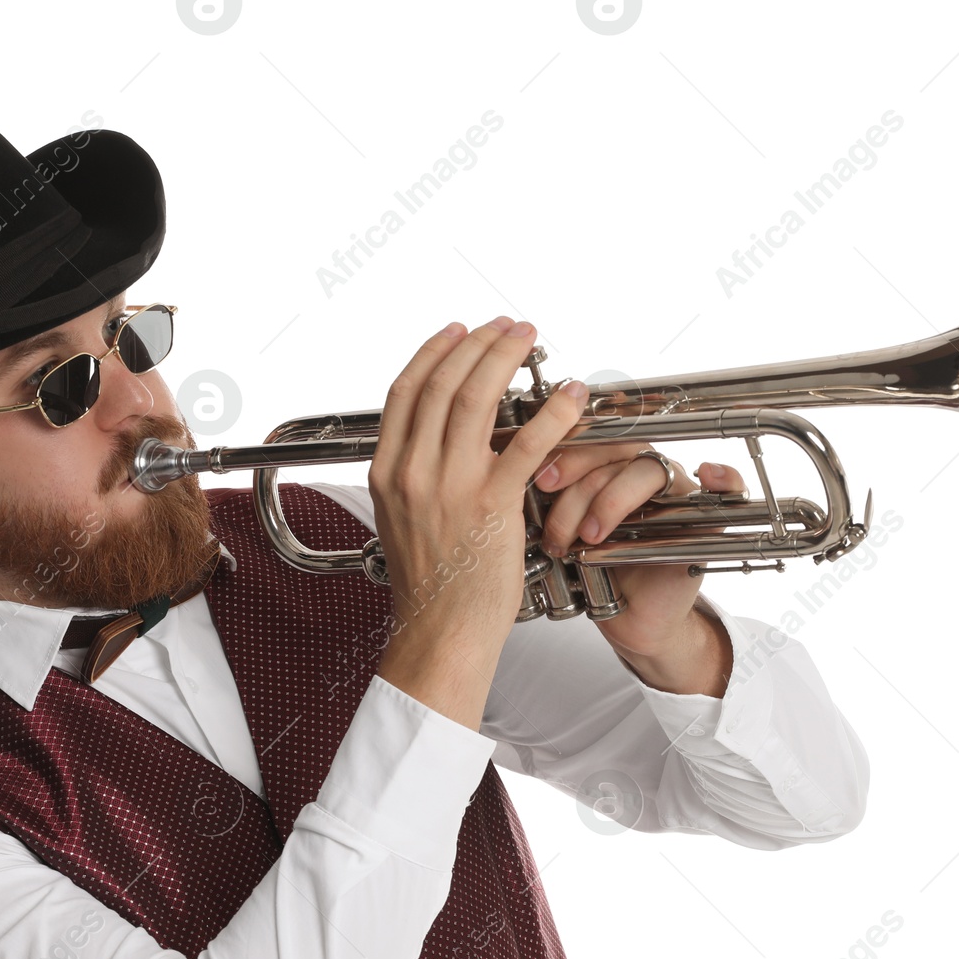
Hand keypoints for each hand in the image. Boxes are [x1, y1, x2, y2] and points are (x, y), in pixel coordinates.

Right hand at [369, 315, 589, 727]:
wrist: (439, 633)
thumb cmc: (430, 584)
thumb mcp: (401, 518)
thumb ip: (412, 475)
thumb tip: (434, 438)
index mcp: (387, 471)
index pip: (406, 390)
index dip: (435, 351)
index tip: (459, 331)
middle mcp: (412, 472)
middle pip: (443, 383)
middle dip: (478, 342)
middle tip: (506, 326)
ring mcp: (448, 487)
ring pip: (477, 399)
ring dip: (507, 358)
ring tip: (530, 338)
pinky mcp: (490, 506)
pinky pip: (526, 443)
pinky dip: (553, 412)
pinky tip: (572, 396)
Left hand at [535, 443, 747, 695]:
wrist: (626, 619)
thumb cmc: (594, 572)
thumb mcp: (560, 532)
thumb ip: (547, 500)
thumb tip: (512, 471)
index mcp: (607, 464)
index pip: (591, 435)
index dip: (566, 450)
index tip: (539, 479)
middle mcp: (642, 470)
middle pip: (616, 448)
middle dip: (580, 479)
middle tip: (554, 515)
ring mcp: (675, 491)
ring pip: (648, 470)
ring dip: (611, 501)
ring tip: (586, 538)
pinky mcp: (704, 518)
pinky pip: (729, 486)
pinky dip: (724, 476)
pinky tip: (709, 474)